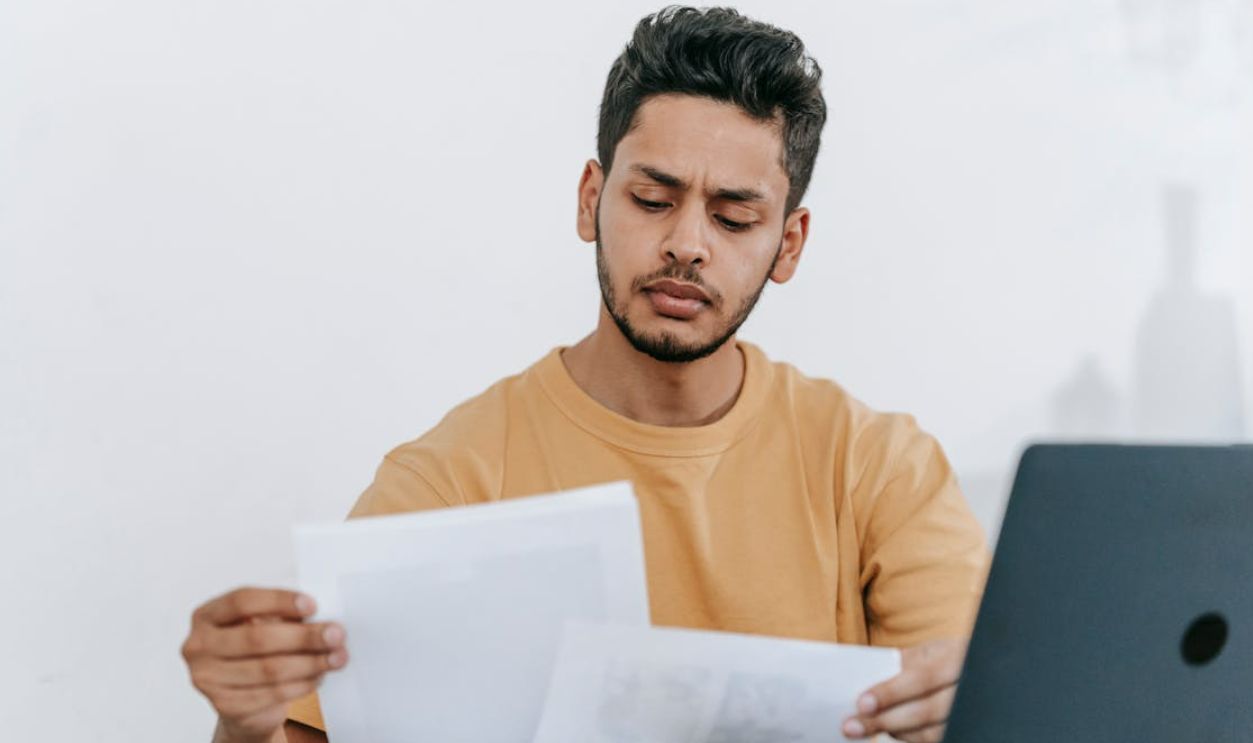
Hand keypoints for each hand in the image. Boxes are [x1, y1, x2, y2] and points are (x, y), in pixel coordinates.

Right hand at [181, 587, 347, 742]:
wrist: (242, 700)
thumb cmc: (254, 652)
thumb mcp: (262, 625)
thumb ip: (282, 617)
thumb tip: (321, 618)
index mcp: (207, 616)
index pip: (242, 601)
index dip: (279, 601)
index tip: (313, 605)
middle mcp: (199, 646)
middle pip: (257, 638)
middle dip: (303, 636)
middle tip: (336, 634)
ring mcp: (207, 678)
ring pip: (268, 669)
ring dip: (310, 662)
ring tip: (336, 657)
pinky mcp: (224, 705)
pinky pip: (271, 693)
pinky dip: (302, 684)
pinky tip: (318, 676)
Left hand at [842, 637, 966, 742]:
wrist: (981, 669)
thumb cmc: (948, 659)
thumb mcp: (930, 652)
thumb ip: (903, 663)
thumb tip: (863, 678)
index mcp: (958, 657)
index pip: (922, 678)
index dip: (891, 692)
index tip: (862, 703)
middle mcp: (970, 688)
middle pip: (926, 711)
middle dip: (885, 719)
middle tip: (851, 726)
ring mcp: (972, 713)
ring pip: (932, 733)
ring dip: (895, 732)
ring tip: (864, 729)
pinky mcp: (967, 730)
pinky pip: (936, 740)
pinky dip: (909, 738)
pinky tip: (891, 731)